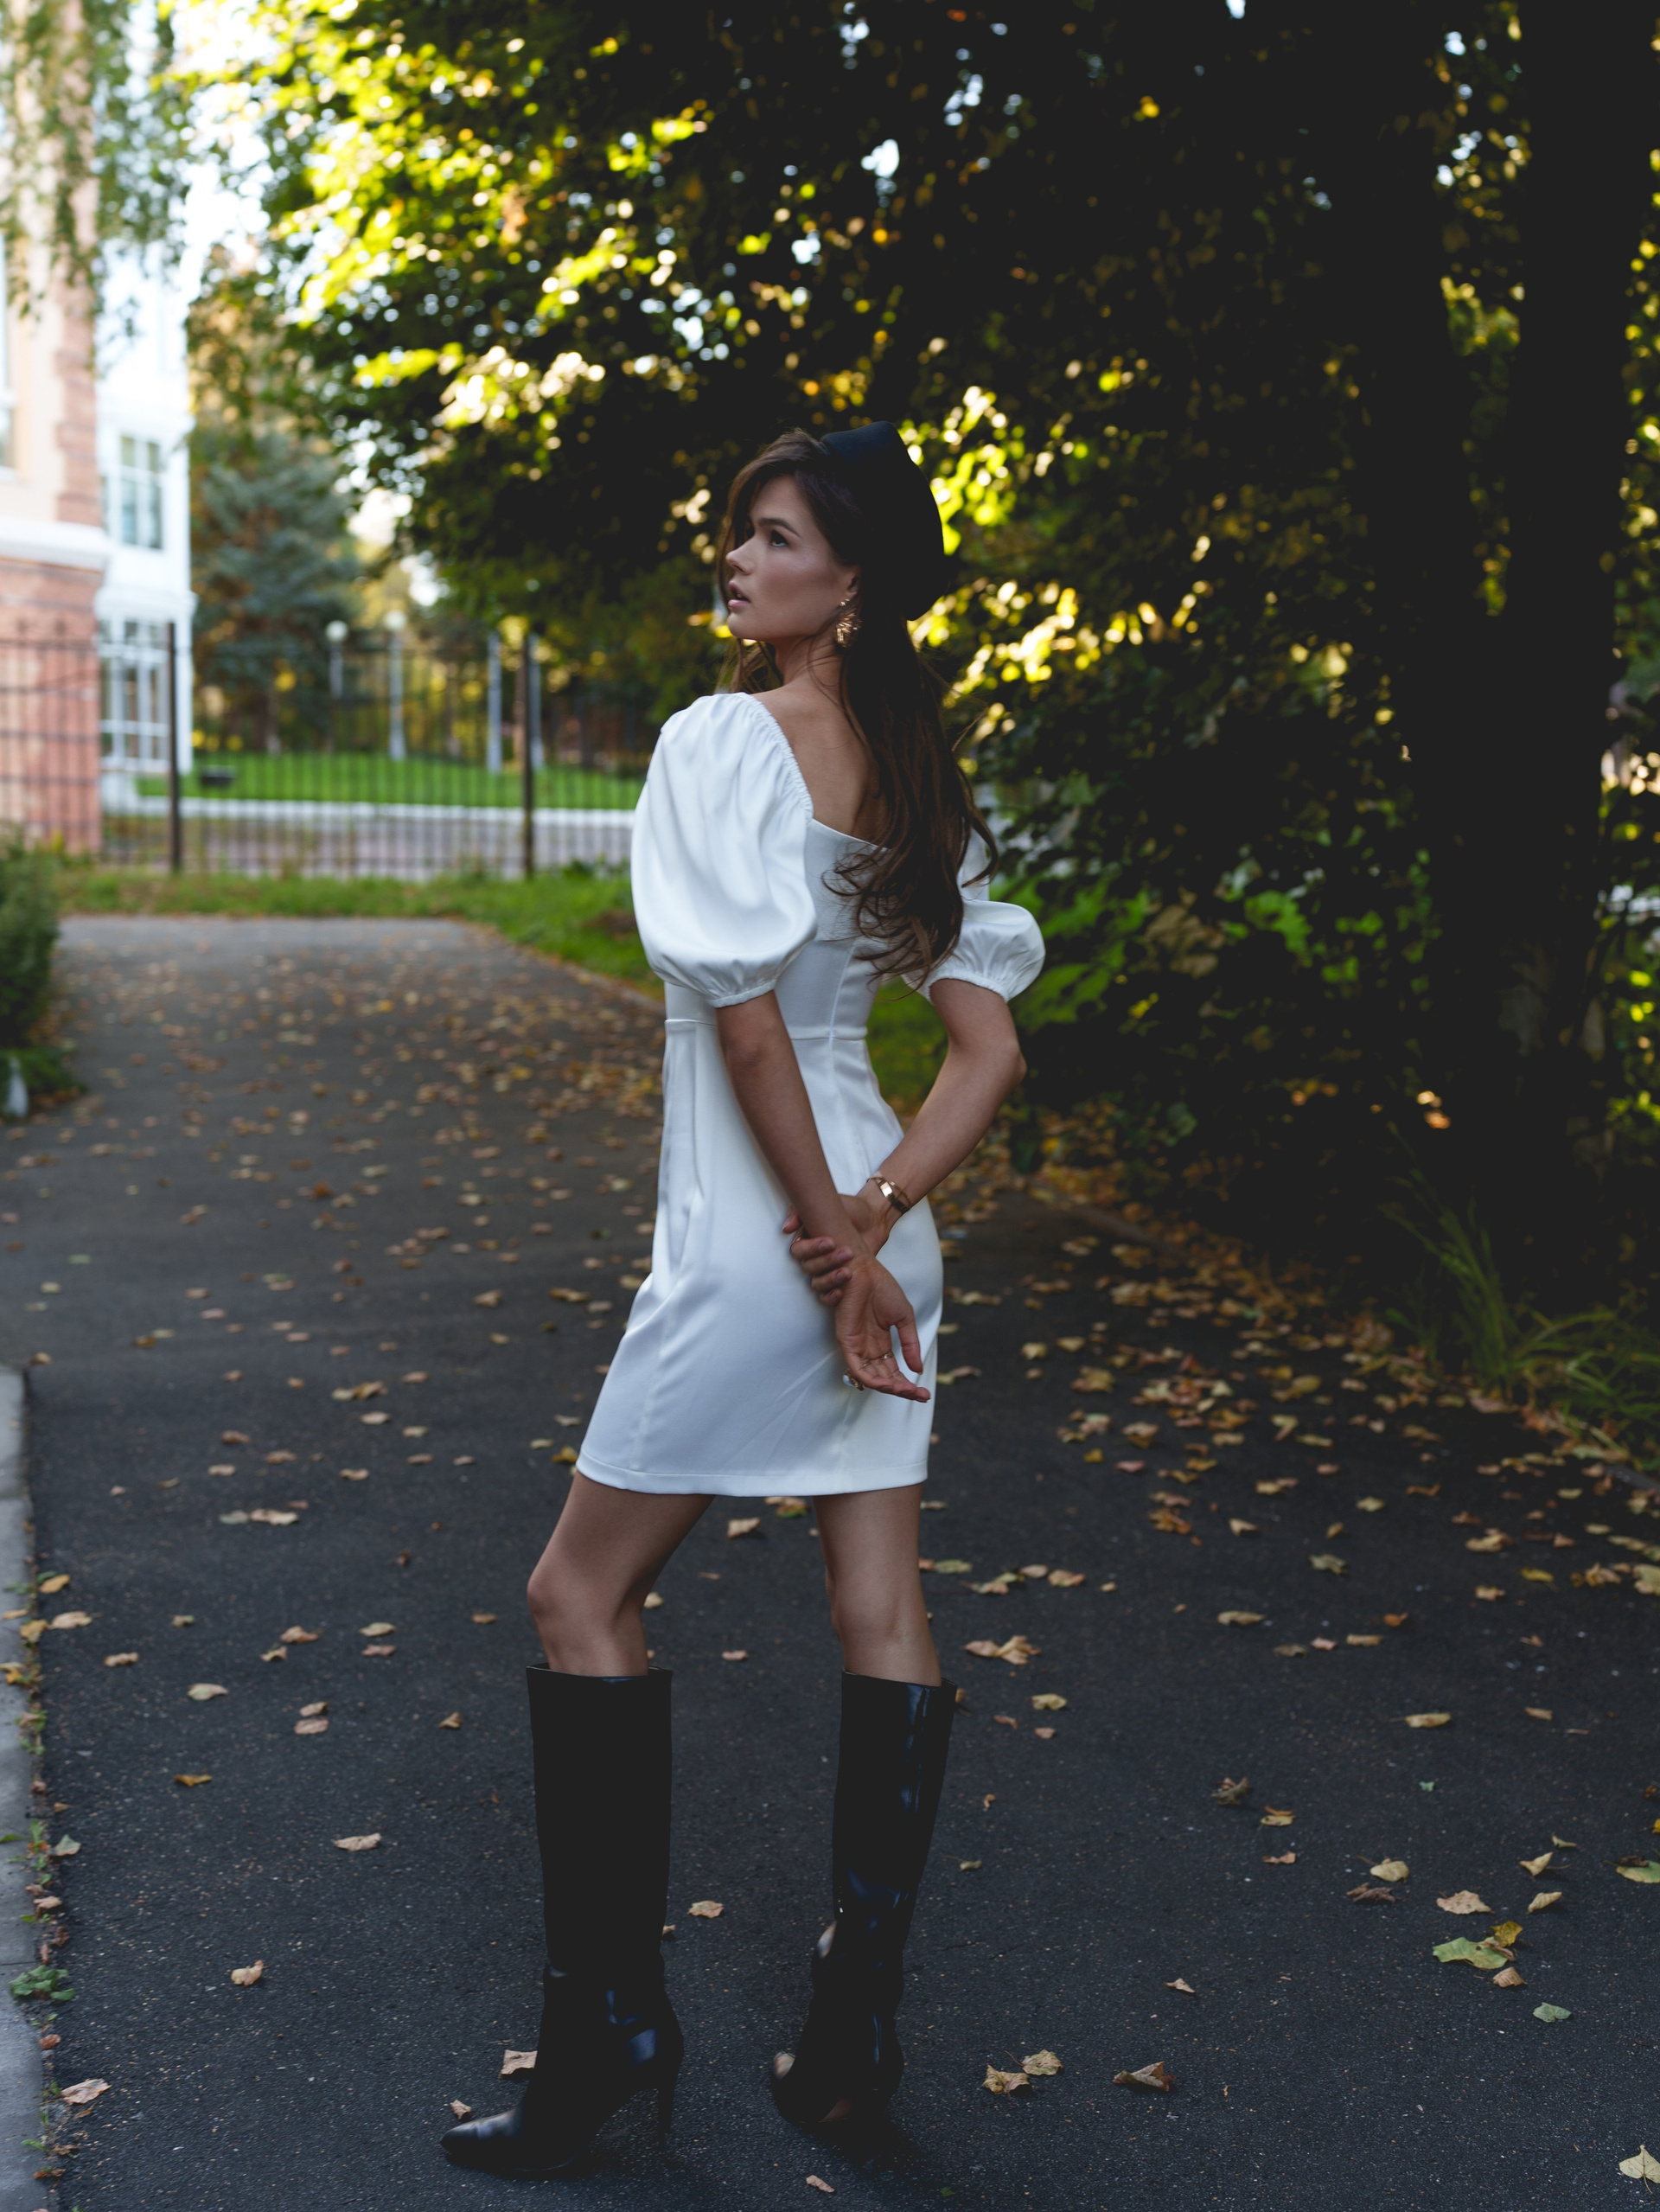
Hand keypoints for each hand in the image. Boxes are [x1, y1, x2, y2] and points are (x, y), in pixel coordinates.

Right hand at [781, 1188, 890, 1306]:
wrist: (874, 1218)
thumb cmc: (850, 1209)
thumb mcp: (829, 1201)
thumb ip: (803, 1210)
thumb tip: (786, 1229)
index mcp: (808, 1240)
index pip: (799, 1250)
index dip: (812, 1249)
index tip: (830, 1242)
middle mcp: (815, 1257)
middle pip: (809, 1267)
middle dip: (827, 1261)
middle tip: (846, 1253)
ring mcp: (827, 1270)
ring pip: (817, 1283)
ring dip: (831, 1279)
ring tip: (848, 1272)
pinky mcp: (840, 1282)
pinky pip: (827, 1296)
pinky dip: (830, 1297)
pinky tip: (840, 1292)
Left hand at [833, 1256, 928, 1401]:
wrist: (864, 1270)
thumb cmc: (882, 1287)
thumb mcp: (904, 1318)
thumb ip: (910, 1343)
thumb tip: (917, 1369)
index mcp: (882, 1343)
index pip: (894, 1371)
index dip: (908, 1384)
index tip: (925, 1393)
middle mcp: (869, 1348)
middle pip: (884, 1379)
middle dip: (902, 1390)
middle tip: (919, 1396)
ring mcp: (857, 1346)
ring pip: (871, 1378)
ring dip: (888, 1388)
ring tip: (904, 1390)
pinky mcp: (847, 1342)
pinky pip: (856, 1368)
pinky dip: (871, 1380)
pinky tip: (887, 1384)